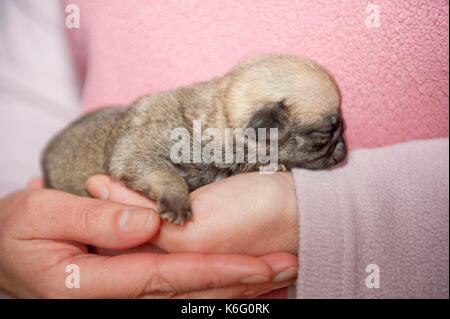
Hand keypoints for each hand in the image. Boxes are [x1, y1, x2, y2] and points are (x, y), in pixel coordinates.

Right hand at [0, 186, 296, 297]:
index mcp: (93, 283)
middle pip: (187, 294)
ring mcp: (120, 298)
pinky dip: (208, 290)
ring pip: (185, 299)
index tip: (260, 266)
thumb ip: (96, 218)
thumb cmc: (15, 232)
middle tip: (287, 268)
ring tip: (276, 279)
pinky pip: (172, 294)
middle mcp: (112, 299)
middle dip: (239, 284)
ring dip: (232, 290)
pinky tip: (236, 286)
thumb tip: (147, 222)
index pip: (169, 277)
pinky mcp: (124, 290)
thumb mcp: (43, 215)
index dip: (218, 272)